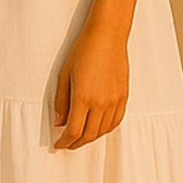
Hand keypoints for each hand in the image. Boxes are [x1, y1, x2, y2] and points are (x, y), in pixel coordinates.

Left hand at [53, 23, 128, 149]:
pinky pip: (115, 121)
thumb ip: (61, 102)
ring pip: (103, 131)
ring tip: (80, 137)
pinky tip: (98, 128)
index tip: (58, 145)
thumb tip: (59, 122)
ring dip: (91, 138)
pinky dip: (105, 129)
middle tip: (67, 144)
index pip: (73, 131)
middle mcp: (101, 103)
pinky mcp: (124, 97)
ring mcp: (115, 101)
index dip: (64, 142)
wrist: (107, 37)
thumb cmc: (83, 52)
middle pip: (88, 135)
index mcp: (83, 98)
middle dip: (76, 143)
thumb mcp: (64, 75)